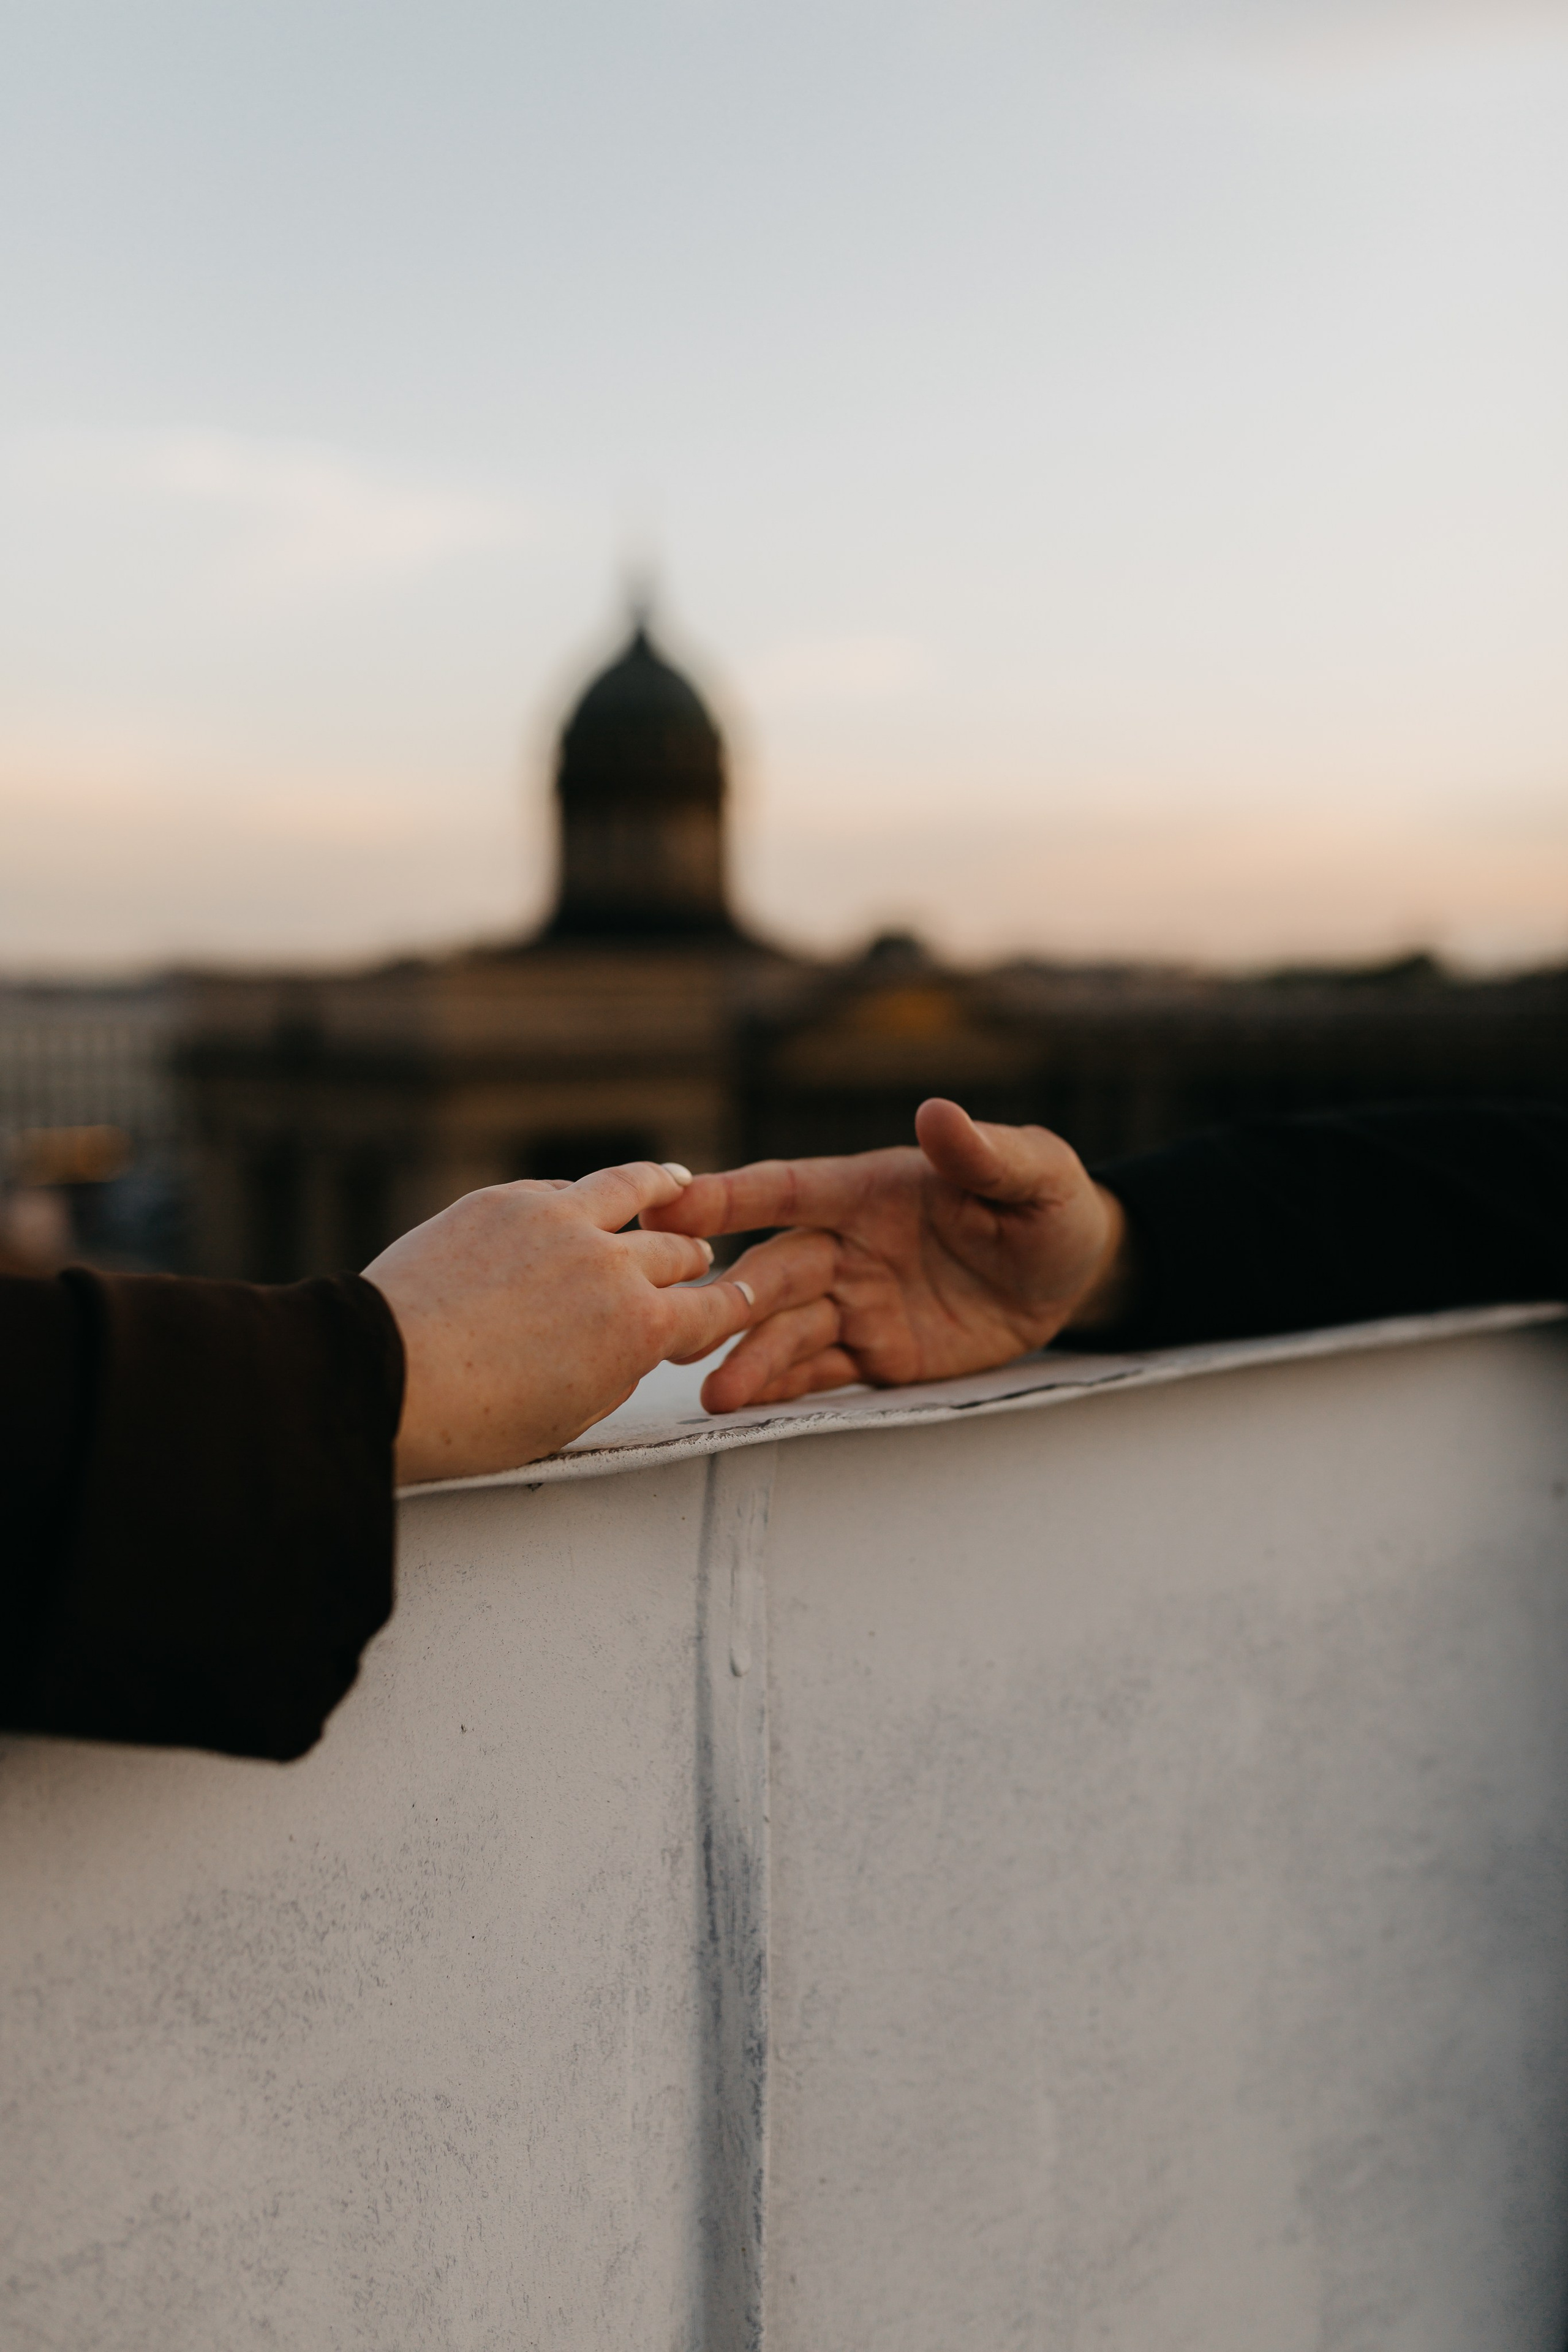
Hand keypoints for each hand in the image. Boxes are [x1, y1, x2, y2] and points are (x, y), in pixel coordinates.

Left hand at [365, 1161, 757, 1482]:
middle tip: (696, 1260)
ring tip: (674, 1184)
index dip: (732, 1306)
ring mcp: (557, 1220)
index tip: (743, 1299)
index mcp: (638, 1328)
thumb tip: (620, 1346)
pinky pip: (559, 1189)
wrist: (384, 1374)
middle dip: (691, 1259)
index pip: (712, 1309)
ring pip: (630, 1187)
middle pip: (675, 1250)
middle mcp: (610, 1263)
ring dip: (660, 1189)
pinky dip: (580, 1196)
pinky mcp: (503, 1200)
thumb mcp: (569, 1417)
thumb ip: (612, 1370)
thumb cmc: (466, 1418)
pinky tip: (581, 1195)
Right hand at [641, 1098, 1132, 1412]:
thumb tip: (939, 1113)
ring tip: (714, 1393)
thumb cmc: (1049, 1206)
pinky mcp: (876, 1353)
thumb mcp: (1037, 1174)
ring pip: (788, 1329)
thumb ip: (985, 1154)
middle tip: (679, 1320)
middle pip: (777, 1270)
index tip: (673, 1204)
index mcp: (872, 1190)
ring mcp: (858, 1303)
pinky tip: (747, 1408)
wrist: (1074, 1277)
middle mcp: (850, 1246)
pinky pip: (821, 1372)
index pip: (791, 1189)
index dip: (732, 1196)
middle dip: (728, 1295)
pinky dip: (784, 1389)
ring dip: (749, 1357)